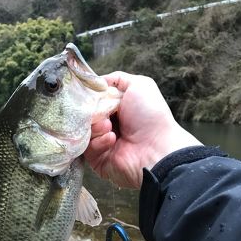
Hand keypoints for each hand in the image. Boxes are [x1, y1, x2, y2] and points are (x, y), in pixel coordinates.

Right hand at [85, 72, 201, 188]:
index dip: (89, 97)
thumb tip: (97, 82)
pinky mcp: (98, 161)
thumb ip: (116, 79)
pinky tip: (112, 140)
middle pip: (85, 116)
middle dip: (91, 112)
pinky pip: (87, 149)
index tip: (88, 95)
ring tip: (109, 126)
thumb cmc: (150, 115)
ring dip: (95, 126)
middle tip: (101, 111)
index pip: (93, 101)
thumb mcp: (138, 85)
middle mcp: (108, 126)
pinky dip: (99, 141)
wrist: (156, 147)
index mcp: (116, 110)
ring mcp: (102, 145)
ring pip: (83, 132)